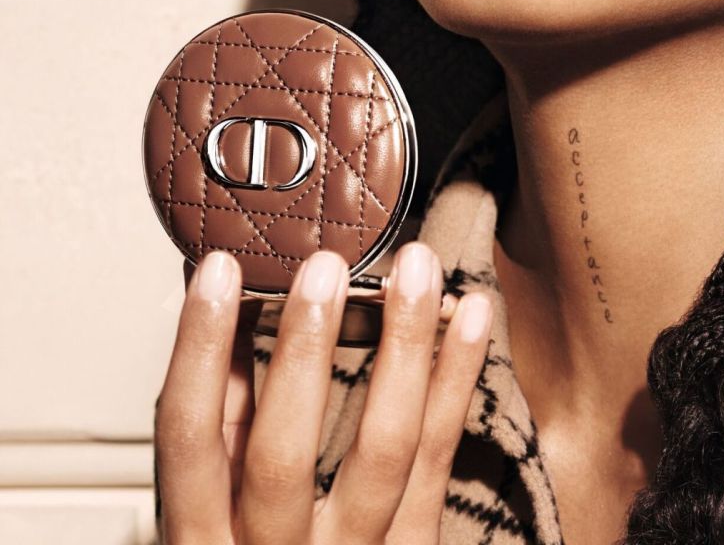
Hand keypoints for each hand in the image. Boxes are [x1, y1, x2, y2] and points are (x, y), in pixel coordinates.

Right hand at [153, 241, 492, 542]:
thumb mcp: (214, 505)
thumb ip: (225, 415)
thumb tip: (233, 301)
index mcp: (202, 541)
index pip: (190, 440)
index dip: (198, 352)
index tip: (218, 269)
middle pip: (283, 457)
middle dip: (303, 354)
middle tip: (325, 267)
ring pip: (384, 449)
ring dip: (404, 346)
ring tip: (417, 270)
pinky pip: (440, 456)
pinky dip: (457, 377)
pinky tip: (472, 315)